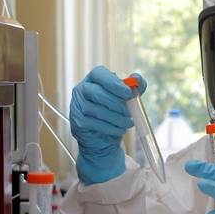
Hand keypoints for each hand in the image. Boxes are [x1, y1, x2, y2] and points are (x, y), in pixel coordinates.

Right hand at [70, 66, 145, 184]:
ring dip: (114, 118)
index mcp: (94, 80)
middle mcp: (82, 91)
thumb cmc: (115, 114)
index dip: (112, 82)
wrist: (103, 139)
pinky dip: (109, 128)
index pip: (100, 74)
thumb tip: (138, 81)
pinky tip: (117, 131)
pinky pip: (94, 125)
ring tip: (126, 124)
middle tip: (130, 113)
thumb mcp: (128, 101)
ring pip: (96, 110)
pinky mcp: (77, 123)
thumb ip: (135, 88)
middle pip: (97, 93)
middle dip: (116, 104)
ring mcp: (77, 107)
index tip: (127, 92)